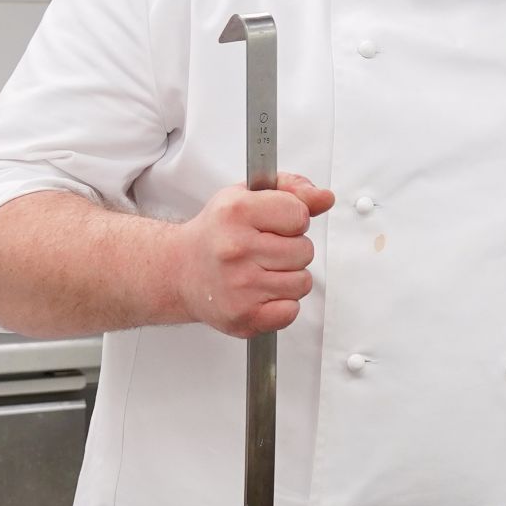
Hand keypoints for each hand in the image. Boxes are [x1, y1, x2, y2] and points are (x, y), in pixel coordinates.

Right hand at [175, 174, 334, 337]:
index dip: (293, 219)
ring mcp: (239, 285)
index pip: (299, 214)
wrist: (180, 270)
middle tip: (265, 250)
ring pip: (302, 282)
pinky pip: (291, 311)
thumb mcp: (248, 196)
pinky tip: (262, 293)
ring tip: (263, 271)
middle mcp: (235, 248)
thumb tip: (325, 198)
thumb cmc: (217, 232)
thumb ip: (293, 190)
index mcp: (236, 212)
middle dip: (292, 249)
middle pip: (305, 250)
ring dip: (289, 277)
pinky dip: (282, 305)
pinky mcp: (243, 316)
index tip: (276, 224)